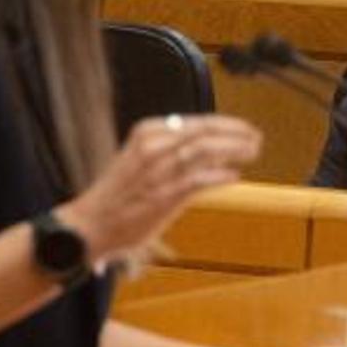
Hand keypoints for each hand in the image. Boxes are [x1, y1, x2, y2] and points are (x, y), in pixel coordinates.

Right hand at [58, 114, 260, 261]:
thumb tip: (212, 150)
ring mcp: (159, 170)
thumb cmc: (118, 194)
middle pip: (205, 132)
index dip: (226, 124)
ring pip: (206, 151)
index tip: (245, 128)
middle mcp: (154, 146)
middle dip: (236, 133)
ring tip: (252, 151)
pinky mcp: (164, 195)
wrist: (90, 225)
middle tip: (256, 138)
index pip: (197, 122)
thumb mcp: (141, 158)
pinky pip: (199, 180)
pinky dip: (220, 176)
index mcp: (147, 131)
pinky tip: (234, 176)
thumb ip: (173, 150)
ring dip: (235, 150)